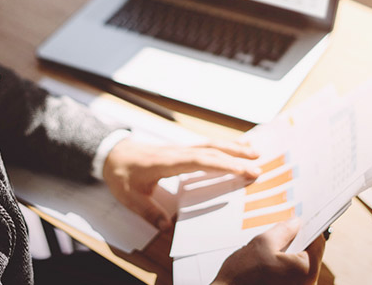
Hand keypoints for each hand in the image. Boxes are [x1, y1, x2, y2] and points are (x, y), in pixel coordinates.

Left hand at [102, 138, 260, 230]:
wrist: (112, 153)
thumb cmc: (121, 174)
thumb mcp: (129, 197)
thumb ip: (148, 211)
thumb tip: (165, 227)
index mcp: (167, 162)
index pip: (200, 161)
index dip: (223, 165)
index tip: (243, 170)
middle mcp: (177, 151)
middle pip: (211, 151)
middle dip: (236, 157)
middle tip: (259, 165)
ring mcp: (180, 148)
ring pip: (211, 144)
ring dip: (233, 147)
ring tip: (255, 151)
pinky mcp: (181, 149)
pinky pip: (206, 145)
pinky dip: (223, 145)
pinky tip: (236, 145)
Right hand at [213, 219, 325, 284]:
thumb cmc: (242, 276)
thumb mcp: (263, 243)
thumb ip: (283, 231)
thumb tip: (296, 223)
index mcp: (306, 271)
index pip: (318, 243)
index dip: (309, 228)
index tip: (303, 219)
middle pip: (310, 256)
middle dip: (298, 241)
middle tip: (286, 227)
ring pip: (300, 266)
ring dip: (290, 254)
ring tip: (275, 244)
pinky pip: (291, 276)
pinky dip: (284, 266)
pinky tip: (270, 260)